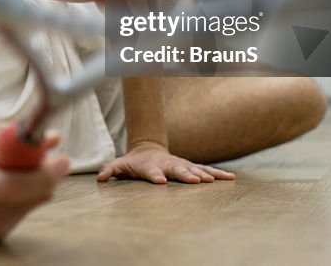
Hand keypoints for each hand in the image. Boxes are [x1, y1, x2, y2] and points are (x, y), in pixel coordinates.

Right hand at [0, 121, 68, 240]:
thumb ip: (12, 135)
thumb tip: (50, 139)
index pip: (18, 186)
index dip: (46, 173)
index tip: (60, 159)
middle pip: (31, 196)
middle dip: (42, 173)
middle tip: (34, 155)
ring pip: (31, 204)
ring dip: (30, 184)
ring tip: (4, 169)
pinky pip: (21, 212)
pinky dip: (20, 196)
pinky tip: (1, 185)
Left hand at [96, 141, 234, 184]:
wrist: (148, 149)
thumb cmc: (133, 163)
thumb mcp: (119, 165)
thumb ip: (110, 170)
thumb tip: (100, 178)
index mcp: (150, 166)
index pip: (152, 172)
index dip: (155, 176)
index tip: (161, 182)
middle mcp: (167, 165)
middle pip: (177, 170)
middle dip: (185, 175)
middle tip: (195, 181)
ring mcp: (180, 164)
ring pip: (194, 168)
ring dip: (204, 174)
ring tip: (215, 180)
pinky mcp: (190, 167)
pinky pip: (206, 170)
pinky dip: (217, 174)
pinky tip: (230, 178)